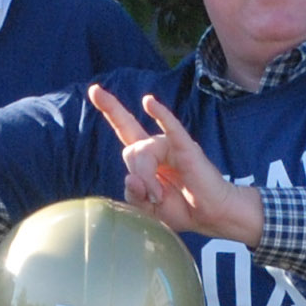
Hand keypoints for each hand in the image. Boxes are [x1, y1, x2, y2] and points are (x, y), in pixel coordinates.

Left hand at [90, 84, 265, 245]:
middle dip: (138, 175)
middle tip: (154, 197)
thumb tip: (131, 178)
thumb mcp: (148, 208)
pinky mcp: (187, 148)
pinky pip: (172, 128)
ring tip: (160, 196)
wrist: (211, 215)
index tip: (93, 90)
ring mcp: (172, 144)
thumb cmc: (182, 208)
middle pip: (131, 150)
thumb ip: (134, 194)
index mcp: (147, 157)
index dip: (110, 109)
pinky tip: (149, 103)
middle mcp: (158, 146)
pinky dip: (161, 115)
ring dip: (149, 178)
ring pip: (144, 151)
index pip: (125, 127)